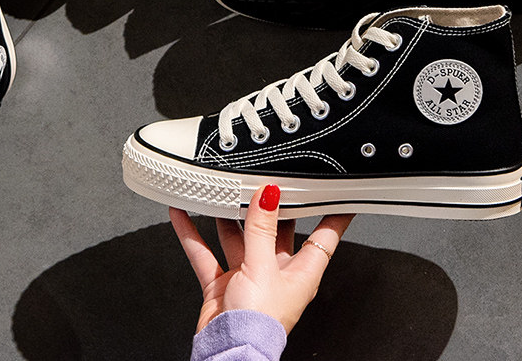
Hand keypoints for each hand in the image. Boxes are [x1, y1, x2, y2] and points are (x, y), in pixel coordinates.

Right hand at [170, 184, 352, 334]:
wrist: (227, 352)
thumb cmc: (259, 324)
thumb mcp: (263, 266)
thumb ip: (262, 229)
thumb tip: (269, 196)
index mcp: (301, 271)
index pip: (324, 236)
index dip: (332, 214)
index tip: (338, 192)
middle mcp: (276, 272)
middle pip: (276, 230)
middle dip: (269, 207)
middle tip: (265, 178)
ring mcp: (248, 277)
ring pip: (238, 237)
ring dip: (228, 217)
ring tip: (222, 190)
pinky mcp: (222, 283)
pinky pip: (206, 252)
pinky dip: (193, 233)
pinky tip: (183, 214)